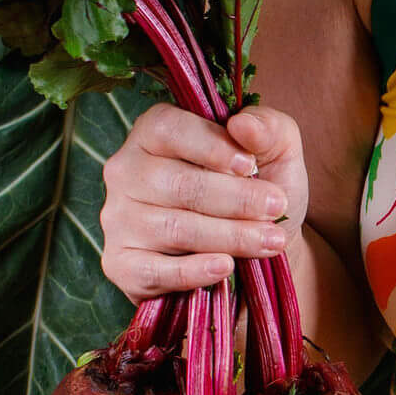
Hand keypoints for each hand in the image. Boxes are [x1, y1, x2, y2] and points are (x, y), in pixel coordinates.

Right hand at [100, 101, 307, 300]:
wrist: (255, 249)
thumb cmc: (259, 188)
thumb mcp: (276, 150)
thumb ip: (267, 127)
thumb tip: (243, 124)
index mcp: (154, 132)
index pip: (170, 130)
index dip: (211, 147)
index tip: (250, 165)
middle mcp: (127, 171)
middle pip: (179, 184)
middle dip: (235, 198)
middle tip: (275, 207)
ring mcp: (119, 219)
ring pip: (176, 228)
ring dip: (230, 236)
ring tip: (271, 240)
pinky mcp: (122, 264)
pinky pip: (155, 270)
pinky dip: (194, 270)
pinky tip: (226, 267)